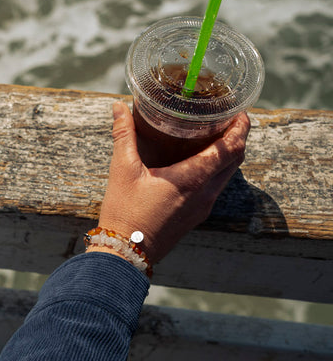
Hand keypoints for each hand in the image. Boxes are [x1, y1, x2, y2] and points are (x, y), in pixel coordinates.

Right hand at [94, 101, 249, 264]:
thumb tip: (119, 107)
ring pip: (227, 175)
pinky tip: (199, 162)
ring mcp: (203, 206)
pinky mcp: (196, 216)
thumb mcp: (123, 169)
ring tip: (216, 136)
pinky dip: (216, 170)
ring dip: (228, 154)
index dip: (241, 127)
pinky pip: (216, 187)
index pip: (232, 148)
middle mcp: (206, 193)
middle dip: (238, 137)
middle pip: (236, 160)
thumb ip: (124, 134)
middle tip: (229, 118)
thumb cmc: (125, 213)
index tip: (239, 111)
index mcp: (193, 178)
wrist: (126, 253)